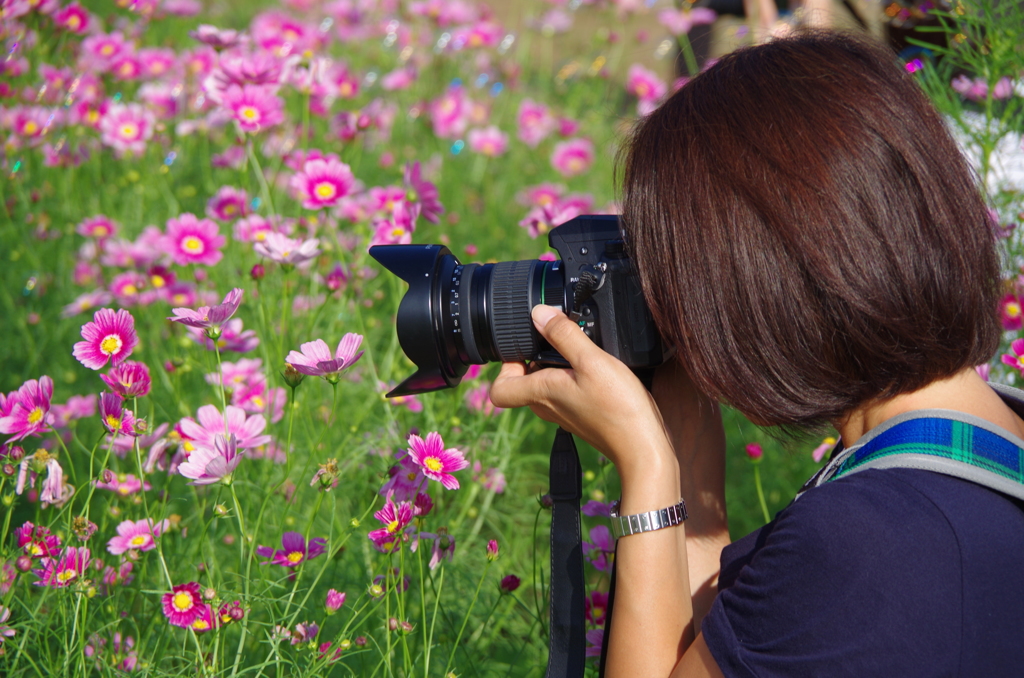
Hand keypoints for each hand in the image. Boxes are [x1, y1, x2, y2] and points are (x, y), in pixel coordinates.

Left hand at [489, 305, 675, 477]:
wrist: (642, 446)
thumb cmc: (618, 407)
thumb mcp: (591, 360)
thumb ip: (563, 335)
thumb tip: (538, 313)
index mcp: (541, 393)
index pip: (499, 389)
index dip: (505, 365)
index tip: (526, 345)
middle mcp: (547, 406)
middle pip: (524, 380)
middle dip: (537, 355)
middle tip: (559, 338)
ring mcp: (564, 412)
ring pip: (547, 384)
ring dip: (558, 364)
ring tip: (582, 350)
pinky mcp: (581, 414)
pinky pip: (566, 391)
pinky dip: (575, 376)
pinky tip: (598, 367)